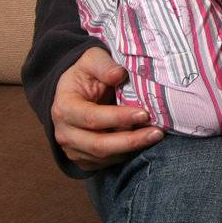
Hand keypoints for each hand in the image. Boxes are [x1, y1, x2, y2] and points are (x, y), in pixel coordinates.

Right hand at [51, 47, 162, 170]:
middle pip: (98, 145)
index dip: (118, 118)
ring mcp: (73, 148)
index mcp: (64, 107)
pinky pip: (107, 162)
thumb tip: (119, 75)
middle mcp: (64, 132)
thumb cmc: (86, 73)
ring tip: (155, 135)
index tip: (144, 113)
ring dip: (132, 148)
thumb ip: (104, 65)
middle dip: (130, 140)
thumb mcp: (92, 59)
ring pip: (105, 157)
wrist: (76, 91)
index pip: (91, 118)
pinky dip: (127, 154)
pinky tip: (143, 142)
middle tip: (157, 132)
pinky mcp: (84, 158)